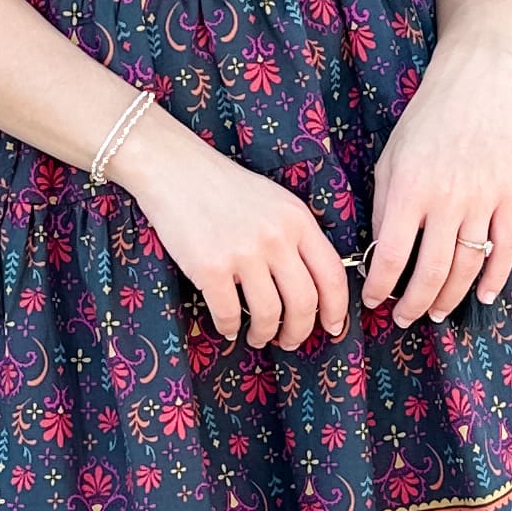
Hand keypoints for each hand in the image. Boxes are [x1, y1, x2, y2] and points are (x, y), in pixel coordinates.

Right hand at [122, 112, 351, 349]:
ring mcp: (243, 253)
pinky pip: (229, 314)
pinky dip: (229, 328)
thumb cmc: (224, 188)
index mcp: (297, 220)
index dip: (337, 309)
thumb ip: (296, 236)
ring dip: (265, 334)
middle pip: (304, 302)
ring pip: (269, 314)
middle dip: (300, 331)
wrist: (174, 169)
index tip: (333, 327)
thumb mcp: (275, 201)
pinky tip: (228, 327)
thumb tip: (312, 284)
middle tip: (291, 341)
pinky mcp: (210, 267)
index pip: (332, 274)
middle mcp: (276, 237)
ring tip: (259, 337)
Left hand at [364, 43, 511, 322]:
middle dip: (414, 304)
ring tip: (436, 313)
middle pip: (431, 271)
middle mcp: (446, 199)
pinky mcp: (509, 197)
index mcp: (409, 189)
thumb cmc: (423, 124)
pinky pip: (506, 249)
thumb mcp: (389, 161)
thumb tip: (381, 255)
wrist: (473, 89)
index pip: (391, 255)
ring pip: (467, 266)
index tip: (372, 301)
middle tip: (404, 318)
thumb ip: (385, 208)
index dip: (380, 287)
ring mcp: (482, 199)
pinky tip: (483, 298)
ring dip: (450, 297)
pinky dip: (496, 279)